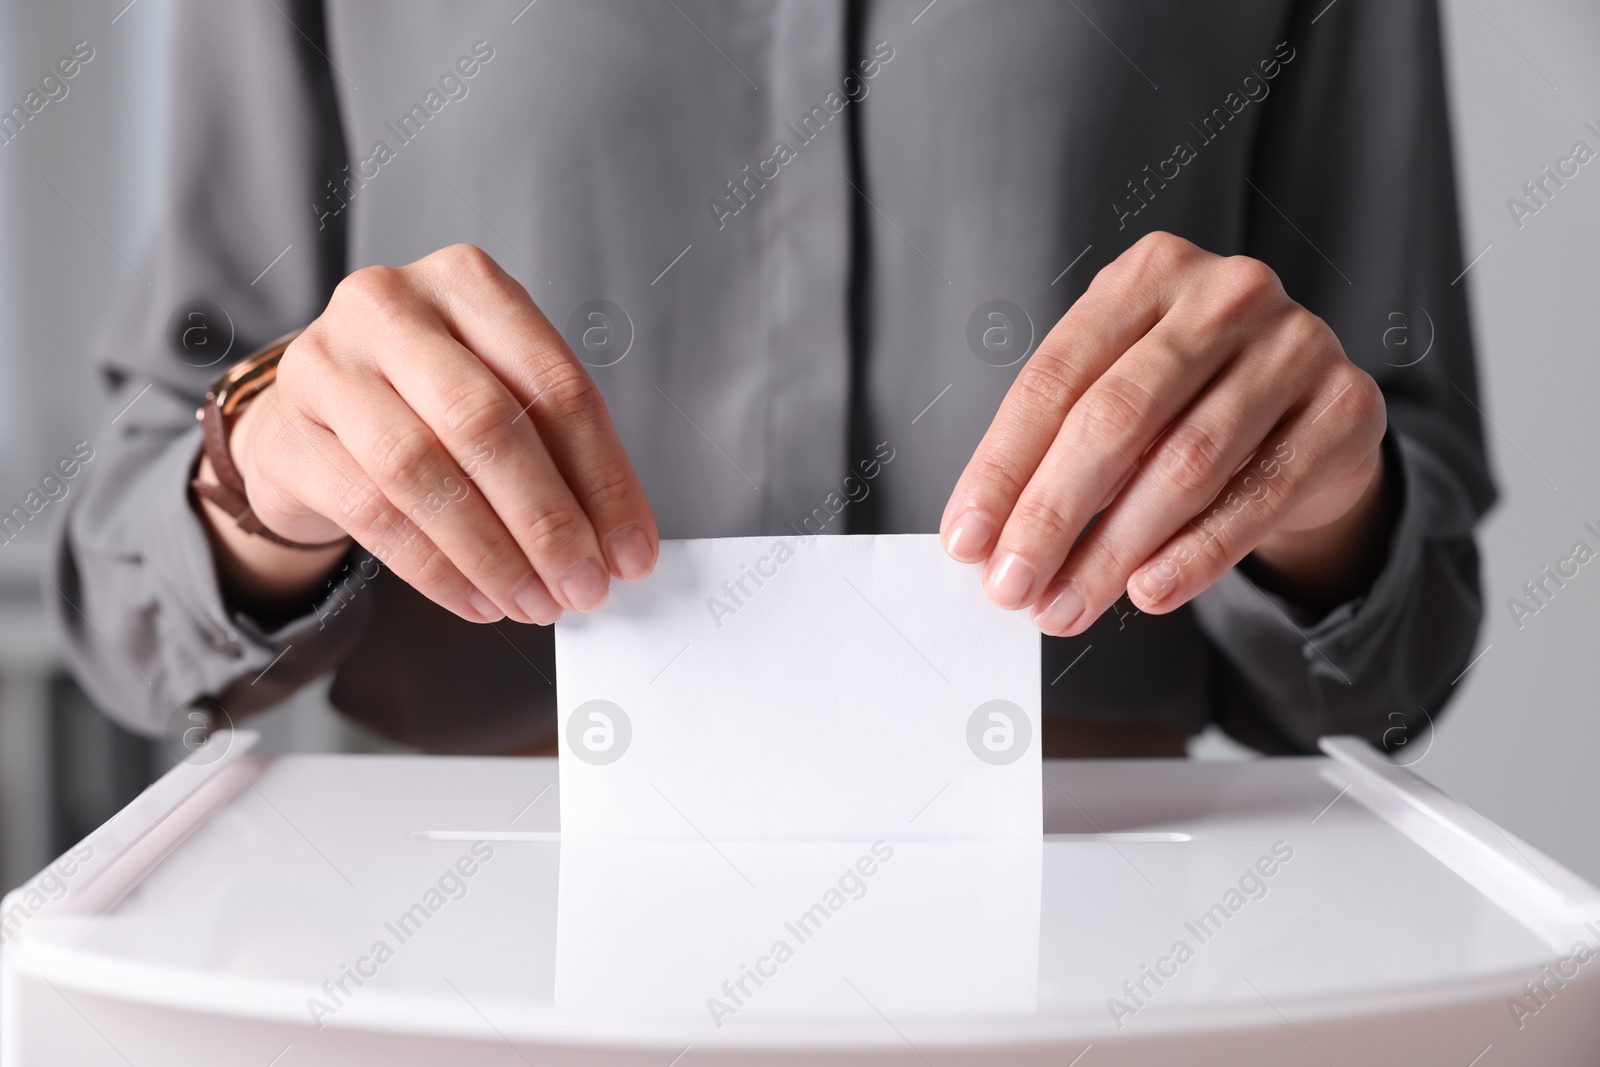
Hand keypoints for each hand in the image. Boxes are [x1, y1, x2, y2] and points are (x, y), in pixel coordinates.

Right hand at [214, 244, 657, 624]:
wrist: (305, 420)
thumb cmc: (422, 403)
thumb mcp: (497, 396)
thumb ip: (558, 452)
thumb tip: (620, 543)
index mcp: (467, 282)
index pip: (555, 385)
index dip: (604, 478)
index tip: (633, 550)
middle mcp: (390, 307)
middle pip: (487, 423)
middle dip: (548, 520)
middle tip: (585, 585)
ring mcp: (326, 365)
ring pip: (424, 471)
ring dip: (494, 553)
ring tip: (535, 602)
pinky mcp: (286, 434)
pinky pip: (373, 513)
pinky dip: (437, 569)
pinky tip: (479, 600)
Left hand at [941, 232, 1388, 634]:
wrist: (1313, 416)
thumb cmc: (1192, 403)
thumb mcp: (1121, 398)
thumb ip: (1058, 449)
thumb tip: (988, 541)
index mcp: (1147, 275)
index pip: (1055, 378)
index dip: (1002, 466)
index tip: (966, 540)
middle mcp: (1224, 294)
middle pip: (1116, 417)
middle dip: (1051, 514)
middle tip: (1012, 585)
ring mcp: (1295, 344)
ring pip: (1186, 462)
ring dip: (1114, 550)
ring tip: (1066, 606)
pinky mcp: (1345, 406)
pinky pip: (1257, 495)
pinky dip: (1196, 553)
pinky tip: (1148, 592)